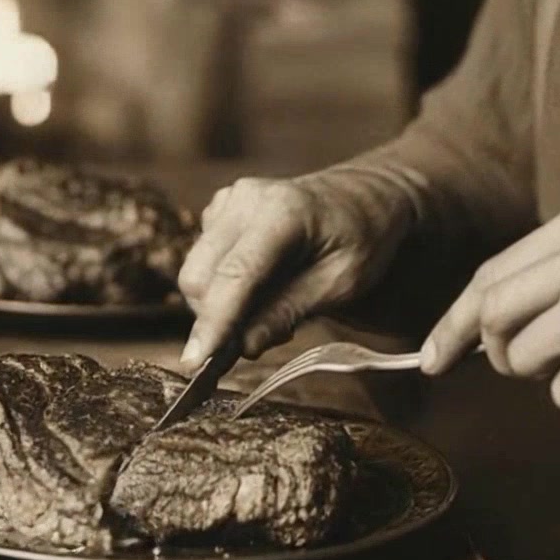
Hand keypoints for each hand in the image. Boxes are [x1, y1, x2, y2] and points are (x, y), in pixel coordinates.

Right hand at [177, 169, 415, 369]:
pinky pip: (203, 260)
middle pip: (199, 275)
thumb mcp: (343, 282)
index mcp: (283, 211)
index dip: (213, 322)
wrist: (363, 195)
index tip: (196, 364)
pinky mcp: (220, 209)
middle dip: (216, 320)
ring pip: (195, 271)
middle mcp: (245, 199)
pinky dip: (222, 285)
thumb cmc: (363, 236)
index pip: (235, 274)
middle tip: (259, 340)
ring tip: (271, 308)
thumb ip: (290, 310)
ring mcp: (229, 200)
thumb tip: (244, 345)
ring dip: (220, 305)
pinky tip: (260, 285)